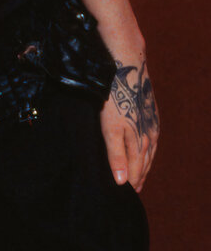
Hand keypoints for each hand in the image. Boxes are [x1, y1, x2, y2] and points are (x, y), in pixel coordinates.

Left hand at [100, 55, 158, 192]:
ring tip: (139, 174)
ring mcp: (152, 123)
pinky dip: (148, 148)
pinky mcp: (151, 112)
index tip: (126, 195)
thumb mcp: (110, 128)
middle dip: (139, 177)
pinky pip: (152, 137)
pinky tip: (146, 147)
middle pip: (144, 163)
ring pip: (149, 151)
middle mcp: (150, 135)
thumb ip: (116, 155)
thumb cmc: (115, 98)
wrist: (127, 67)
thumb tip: (123, 182)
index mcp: (140, 142)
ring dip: (144, 164)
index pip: (136, 170)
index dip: (131, 183)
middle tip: (134, 190)